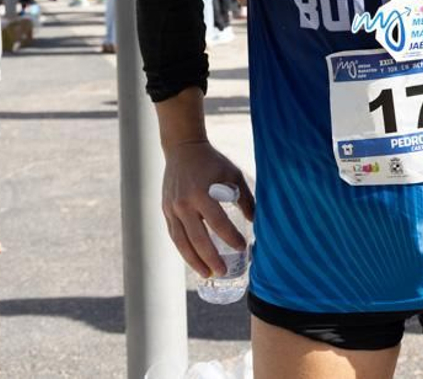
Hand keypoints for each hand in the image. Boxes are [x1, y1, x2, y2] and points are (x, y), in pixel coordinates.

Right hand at [161, 140, 254, 278]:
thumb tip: (256, 221)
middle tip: (223, 272)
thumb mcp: (232, 175)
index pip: (217, 223)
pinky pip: (174, 235)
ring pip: (182, 242)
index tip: (243, 246)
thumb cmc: (212, 162)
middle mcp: (184, 203)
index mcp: (201, 193)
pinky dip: (184, 250)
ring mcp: (172, 208)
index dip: (231, 237)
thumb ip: (245, 198)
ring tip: (207, 274)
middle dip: (211, 258)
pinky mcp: (166, 210)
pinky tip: (194, 260)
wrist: (182, 148)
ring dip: (194, 261)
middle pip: (198, 239)